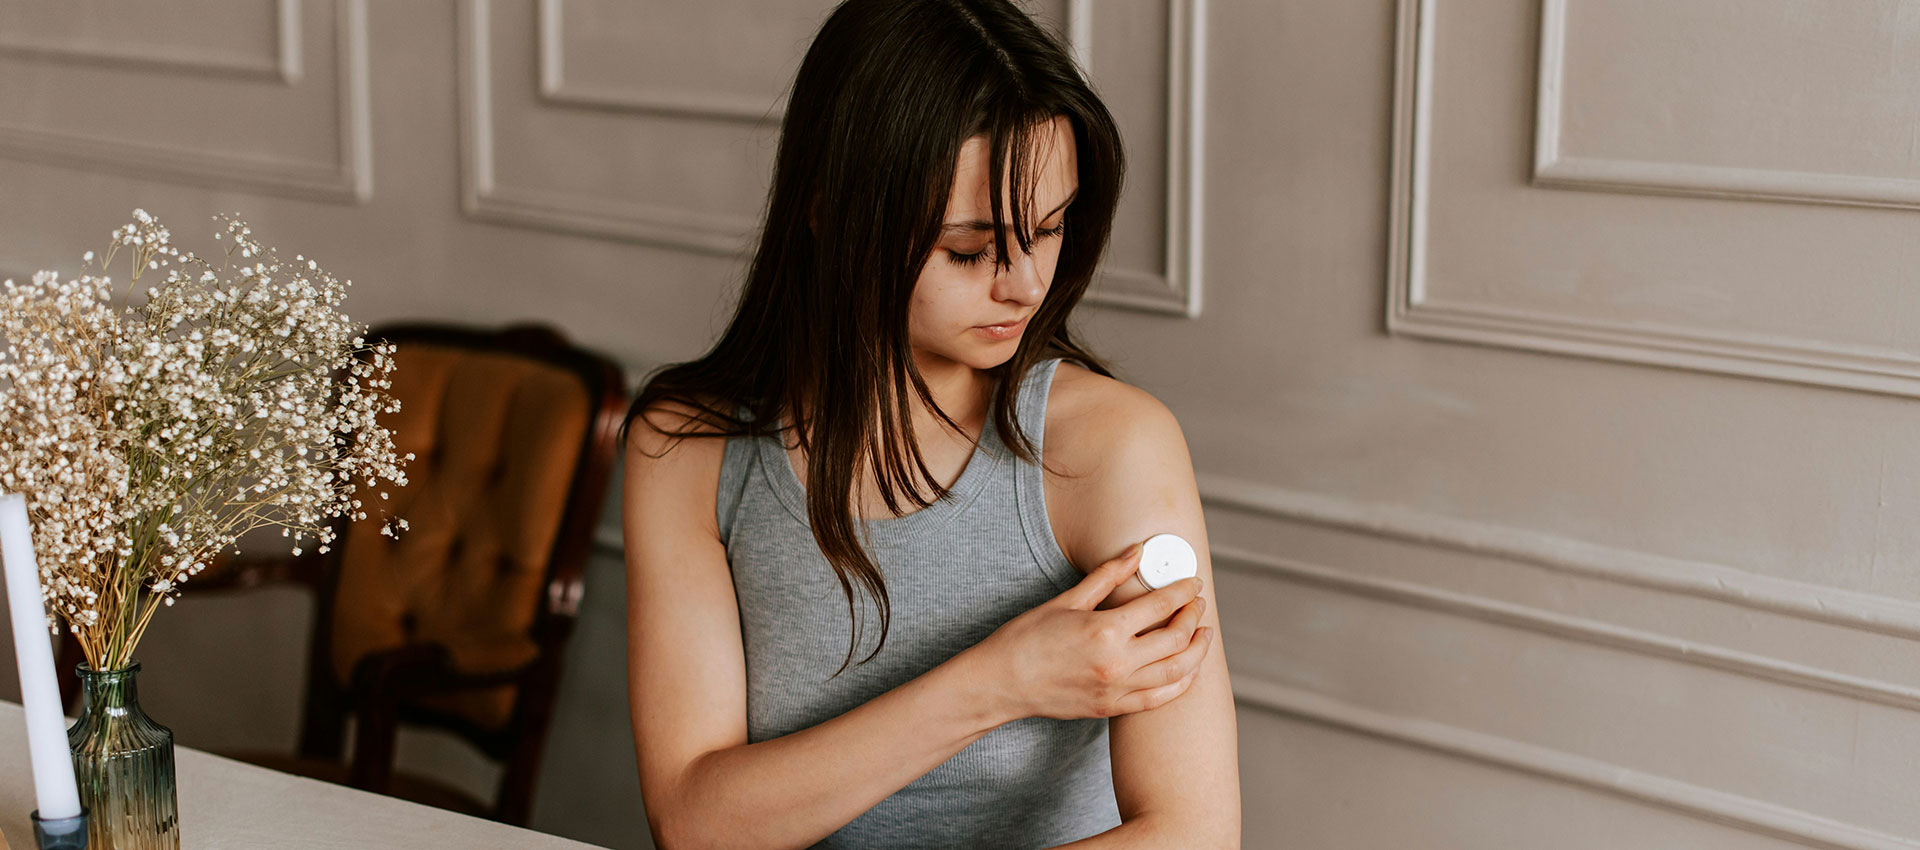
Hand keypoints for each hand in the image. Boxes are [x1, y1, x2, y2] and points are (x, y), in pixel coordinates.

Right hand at [968, 540, 1211, 721]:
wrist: (1002, 683)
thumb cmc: (1026, 638)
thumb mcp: (1067, 600)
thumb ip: (1107, 575)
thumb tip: (1137, 551)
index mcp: (1105, 630)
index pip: (1160, 606)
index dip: (1183, 591)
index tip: (1193, 583)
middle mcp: (1117, 663)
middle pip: (1175, 638)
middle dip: (1193, 618)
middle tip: (1198, 604)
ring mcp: (1116, 690)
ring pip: (1176, 672)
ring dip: (1196, 651)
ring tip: (1203, 635)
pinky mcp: (1112, 708)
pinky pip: (1159, 699)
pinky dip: (1180, 683)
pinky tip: (1187, 670)